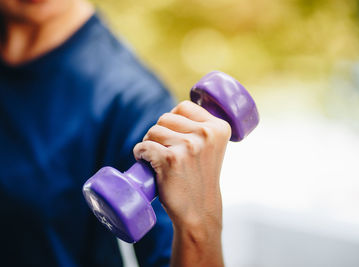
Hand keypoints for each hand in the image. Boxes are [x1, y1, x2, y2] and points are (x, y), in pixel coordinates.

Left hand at [133, 100, 229, 265]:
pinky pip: (143, 146)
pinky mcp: (170, 158)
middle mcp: (206, 134)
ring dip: (149, 144)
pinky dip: (140, 154)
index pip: (184, 107)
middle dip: (160, 134)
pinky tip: (146, 163)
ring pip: (152, 130)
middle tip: (166, 152)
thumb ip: (201, 128)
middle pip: (165, 118)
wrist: (199, 212)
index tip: (175, 139)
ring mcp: (188, 146)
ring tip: (158, 160)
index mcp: (219, 128)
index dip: (173, 122)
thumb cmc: (200, 178)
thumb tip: (176, 112)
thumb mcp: (211, 148)